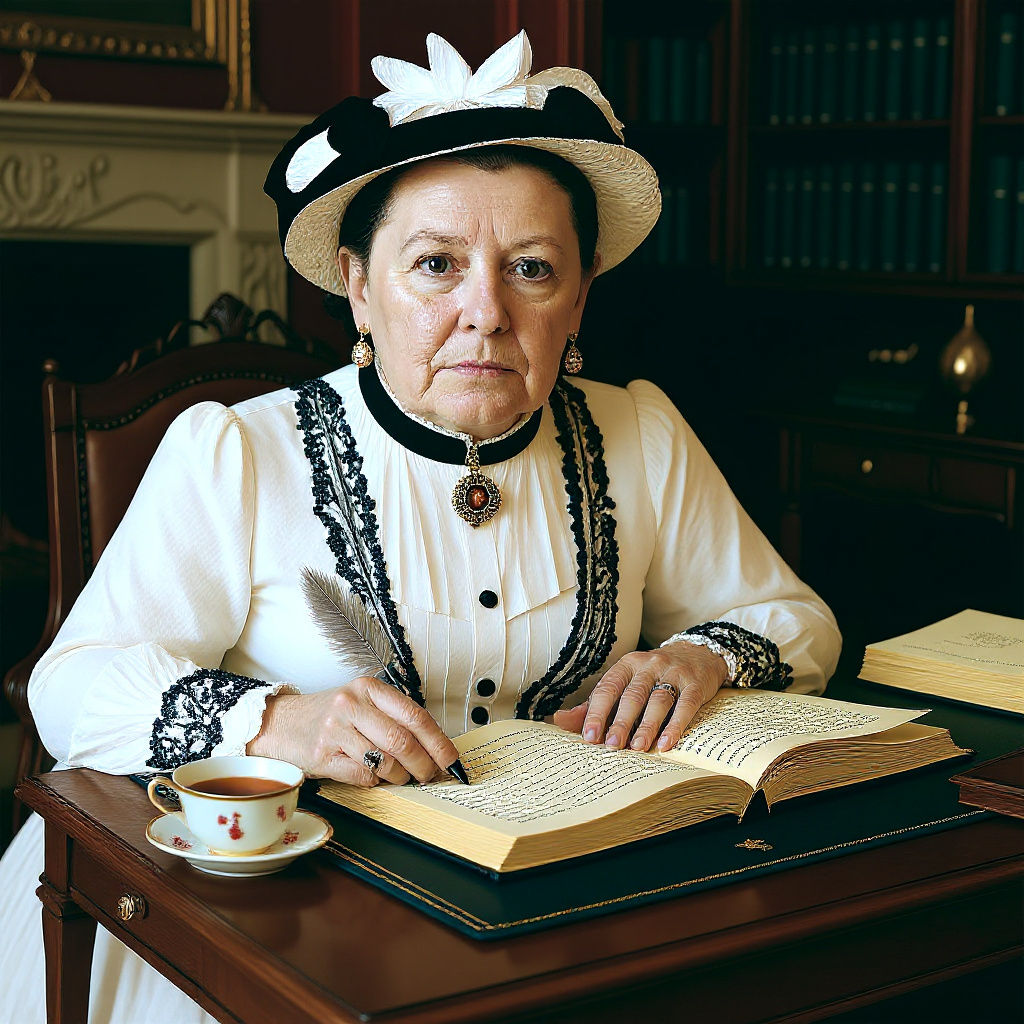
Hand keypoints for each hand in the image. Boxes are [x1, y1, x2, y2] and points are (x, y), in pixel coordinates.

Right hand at [246, 677, 459, 787]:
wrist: (280, 723)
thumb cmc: (330, 716)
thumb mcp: (361, 703)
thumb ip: (393, 718)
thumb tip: (434, 748)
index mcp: (369, 688)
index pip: (414, 715)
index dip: (438, 741)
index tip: (451, 759)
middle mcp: (352, 704)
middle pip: (402, 740)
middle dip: (424, 764)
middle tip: (430, 776)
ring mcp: (335, 729)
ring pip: (384, 761)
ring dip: (400, 776)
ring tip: (400, 776)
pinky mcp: (322, 755)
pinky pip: (362, 775)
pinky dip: (375, 781)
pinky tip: (374, 775)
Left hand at [553, 643, 728, 752]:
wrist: (697, 655)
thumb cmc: (652, 677)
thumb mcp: (623, 683)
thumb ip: (594, 704)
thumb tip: (560, 720)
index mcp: (626, 665)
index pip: (608, 688)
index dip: (597, 712)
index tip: (590, 736)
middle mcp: (648, 666)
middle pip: (632, 695)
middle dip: (620, 721)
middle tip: (612, 745)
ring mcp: (673, 673)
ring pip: (658, 700)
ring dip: (647, 725)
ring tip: (637, 747)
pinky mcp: (695, 685)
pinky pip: (685, 705)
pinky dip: (675, 726)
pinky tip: (666, 744)